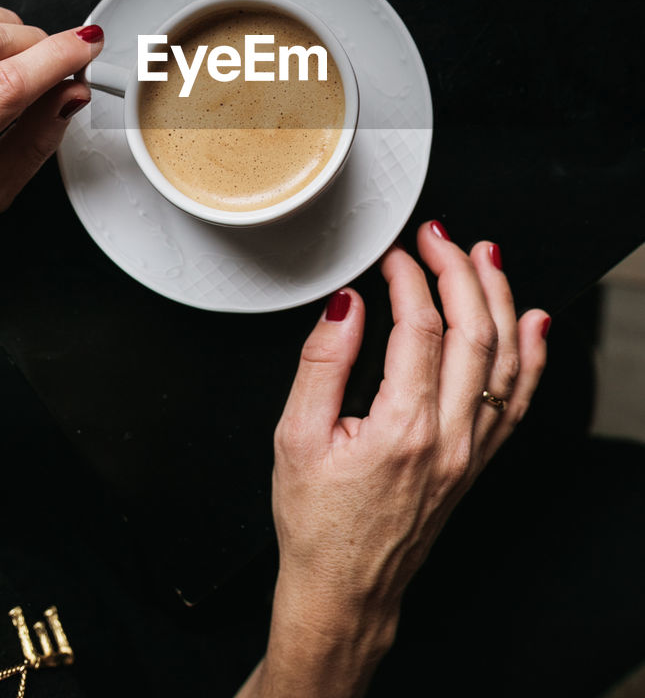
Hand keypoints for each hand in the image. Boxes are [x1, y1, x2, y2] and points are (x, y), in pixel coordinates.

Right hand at [239, 223, 548, 697]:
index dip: (409, 277)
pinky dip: (531, 355)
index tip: (392, 254)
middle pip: (475, 332)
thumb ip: (323, 362)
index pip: (422, 327)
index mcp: (403, 427)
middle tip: (437, 234)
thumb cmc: (316, 522)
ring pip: (505, 359)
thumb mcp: (294, 436)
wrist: (345, 590)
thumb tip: (346, 303)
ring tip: (485, 255)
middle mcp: (450, 437)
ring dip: (500, 298)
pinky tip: (531, 322)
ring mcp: (471, 451)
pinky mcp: (477, 461)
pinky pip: (518, 399)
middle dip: (459, 270)